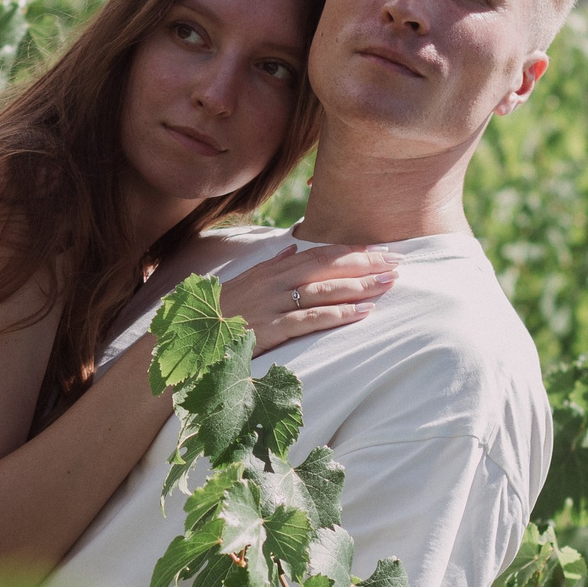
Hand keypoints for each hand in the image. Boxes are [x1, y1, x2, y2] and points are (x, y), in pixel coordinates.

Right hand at [216, 243, 400, 354]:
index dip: (351, 250)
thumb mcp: (244, 282)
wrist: (190, 338)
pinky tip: (362, 312)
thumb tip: (292, 248)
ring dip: (360, 285)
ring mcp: (273, 305)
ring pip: (324, 290)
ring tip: (388, 283)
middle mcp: (274, 283)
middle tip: (397, 262)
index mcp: (271, 270)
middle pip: (328, 267)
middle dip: (365, 263)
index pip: (319, 254)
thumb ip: (271, 265)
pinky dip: (339, 315)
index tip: (380, 249)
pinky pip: (310, 319)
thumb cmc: (219, 311)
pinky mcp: (271, 329)